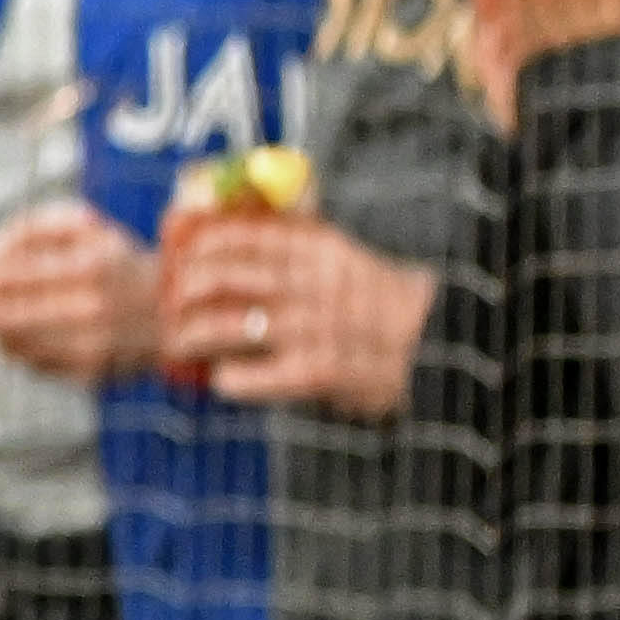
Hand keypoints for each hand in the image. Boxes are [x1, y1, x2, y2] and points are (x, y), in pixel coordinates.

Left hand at [0, 194, 160, 385]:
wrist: (174, 311)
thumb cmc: (118, 262)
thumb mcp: (86, 229)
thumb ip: (35, 227)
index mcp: (90, 267)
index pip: (12, 279)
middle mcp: (92, 308)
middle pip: (5, 316)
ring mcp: (92, 345)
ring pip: (13, 343)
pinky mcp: (91, 372)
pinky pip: (34, 363)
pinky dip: (16, 349)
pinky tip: (13, 335)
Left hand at [163, 201, 433, 417]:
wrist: (446, 348)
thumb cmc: (392, 306)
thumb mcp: (355, 262)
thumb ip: (311, 251)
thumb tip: (254, 240)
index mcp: (321, 250)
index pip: (240, 238)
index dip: (200, 248)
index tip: (183, 258)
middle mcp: (309, 285)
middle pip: (220, 279)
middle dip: (185, 293)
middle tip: (173, 307)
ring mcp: (310, 329)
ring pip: (224, 326)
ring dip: (192, 336)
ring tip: (182, 343)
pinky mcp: (315, 371)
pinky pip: (249, 375)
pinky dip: (228, 379)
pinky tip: (222, 381)